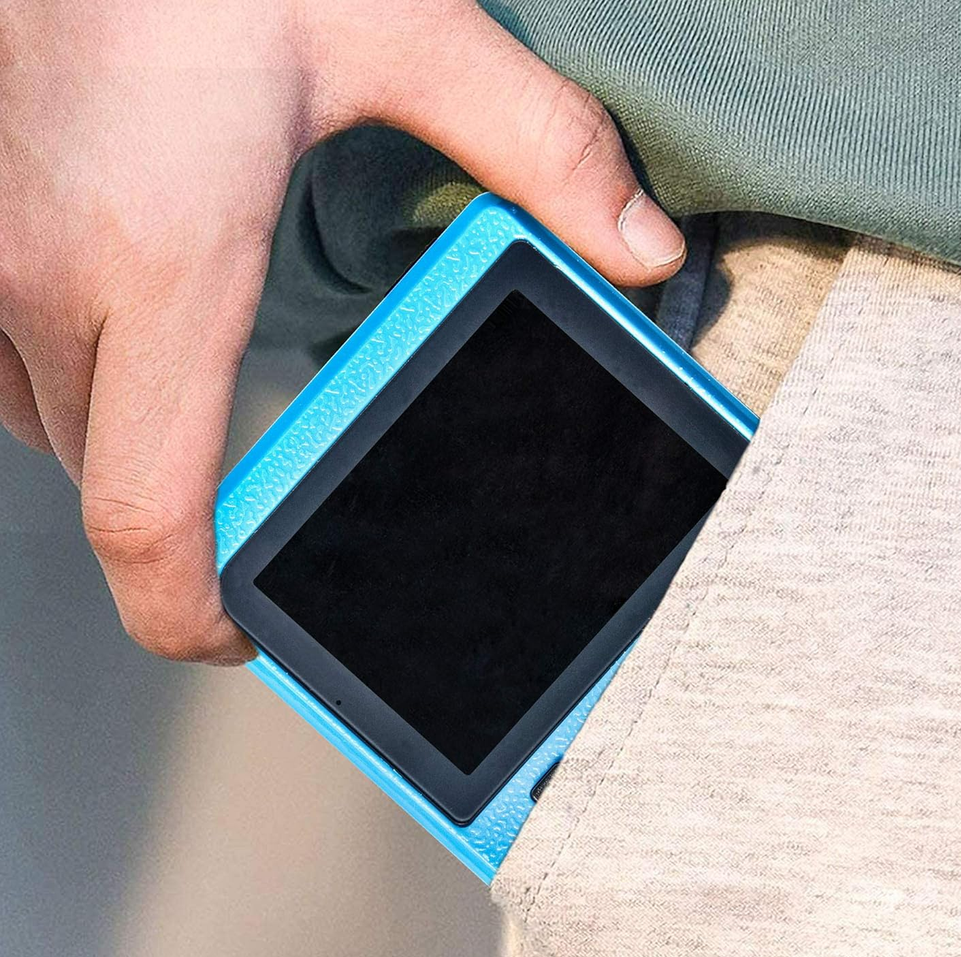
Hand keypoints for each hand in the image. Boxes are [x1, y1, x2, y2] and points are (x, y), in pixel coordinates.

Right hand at [0, 0, 685, 664]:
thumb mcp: (391, 25)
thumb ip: (535, 144)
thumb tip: (638, 250)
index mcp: (166, 262)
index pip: (147, 516)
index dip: (188, 612)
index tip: (238, 632)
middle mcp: (49, 279)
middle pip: (116, 485)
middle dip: (186, 518)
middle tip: (253, 505)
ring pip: (57, 434)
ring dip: (130, 446)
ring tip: (196, 405)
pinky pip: (8, 373)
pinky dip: (72, 386)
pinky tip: (124, 335)